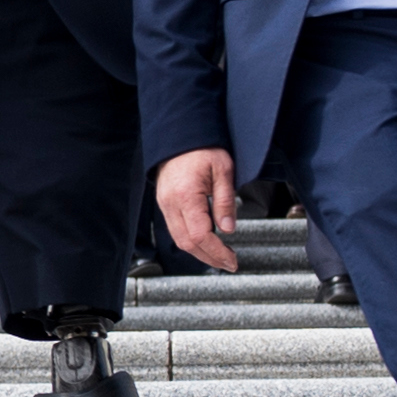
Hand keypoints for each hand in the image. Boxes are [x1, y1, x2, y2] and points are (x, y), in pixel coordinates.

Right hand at [155, 148, 240, 271]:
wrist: (180, 133)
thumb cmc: (203, 147)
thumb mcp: (223, 170)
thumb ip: (225, 201)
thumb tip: (228, 229)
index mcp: (186, 195)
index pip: (199, 235)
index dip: (216, 252)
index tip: (232, 260)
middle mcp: (171, 203)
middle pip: (187, 243)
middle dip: (209, 257)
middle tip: (230, 263)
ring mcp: (165, 203)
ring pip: (179, 239)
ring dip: (200, 252)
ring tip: (221, 257)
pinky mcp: (165, 202)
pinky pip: (176, 229)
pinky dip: (191, 241)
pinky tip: (205, 242)